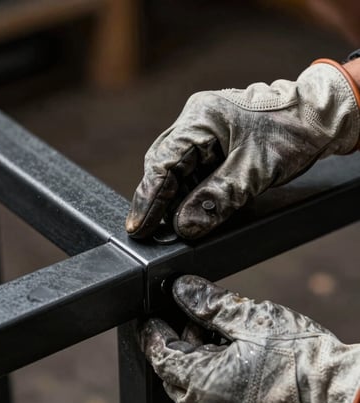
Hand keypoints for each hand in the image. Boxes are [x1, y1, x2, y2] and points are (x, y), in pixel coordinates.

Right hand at [126, 60, 359, 239]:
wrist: (317, 121)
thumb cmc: (290, 133)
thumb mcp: (254, 171)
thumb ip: (217, 199)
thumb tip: (185, 226)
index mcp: (201, 117)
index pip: (164, 162)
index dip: (149, 198)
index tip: (139, 227)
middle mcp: (196, 121)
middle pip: (164, 166)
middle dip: (157, 200)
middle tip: (149, 232)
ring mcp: (203, 132)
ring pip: (177, 171)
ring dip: (173, 200)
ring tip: (170, 228)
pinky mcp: (213, 144)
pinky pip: (193, 172)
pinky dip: (189, 194)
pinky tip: (189, 212)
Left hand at [140, 275, 359, 402]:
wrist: (340, 396)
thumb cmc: (300, 357)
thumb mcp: (250, 319)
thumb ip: (209, 303)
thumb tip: (182, 288)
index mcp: (206, 385)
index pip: (162, 358)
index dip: (153, 336)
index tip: (150, 321)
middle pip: (176, 379)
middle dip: (179, 350)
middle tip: (195, 324)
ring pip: (198, 395)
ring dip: (201, 368)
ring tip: (224, 341)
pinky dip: (218, 388)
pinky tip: (238, 368)